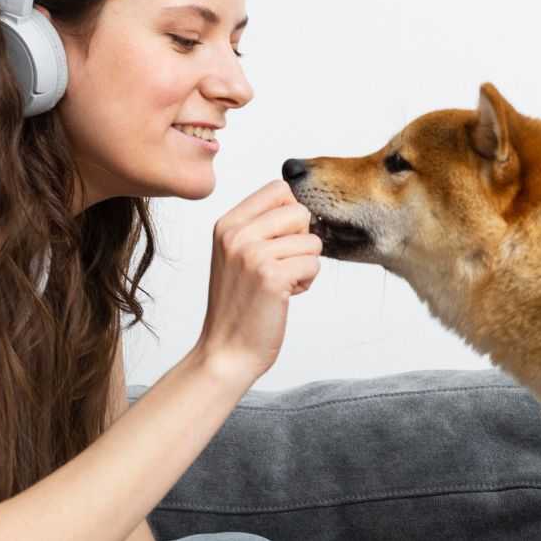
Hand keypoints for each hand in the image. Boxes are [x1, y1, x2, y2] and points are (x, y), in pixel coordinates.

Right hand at [196, 180, 321, 378]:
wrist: (226, 352)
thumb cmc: (239, 305)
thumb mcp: (237, 255)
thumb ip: (260, 226)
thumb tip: (301, 204)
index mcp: (227, 224)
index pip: (279, 189)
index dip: (292, 214)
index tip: (281, 241)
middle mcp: (236, 234)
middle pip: (300, 211)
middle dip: (302, 241)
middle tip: (282, 265)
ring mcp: (252, 255)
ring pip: (312, 241)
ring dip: (305, 265)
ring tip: (281, 283)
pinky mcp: (271, 277)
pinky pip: (314, 263)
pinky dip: (307, 281)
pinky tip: (285, 295)